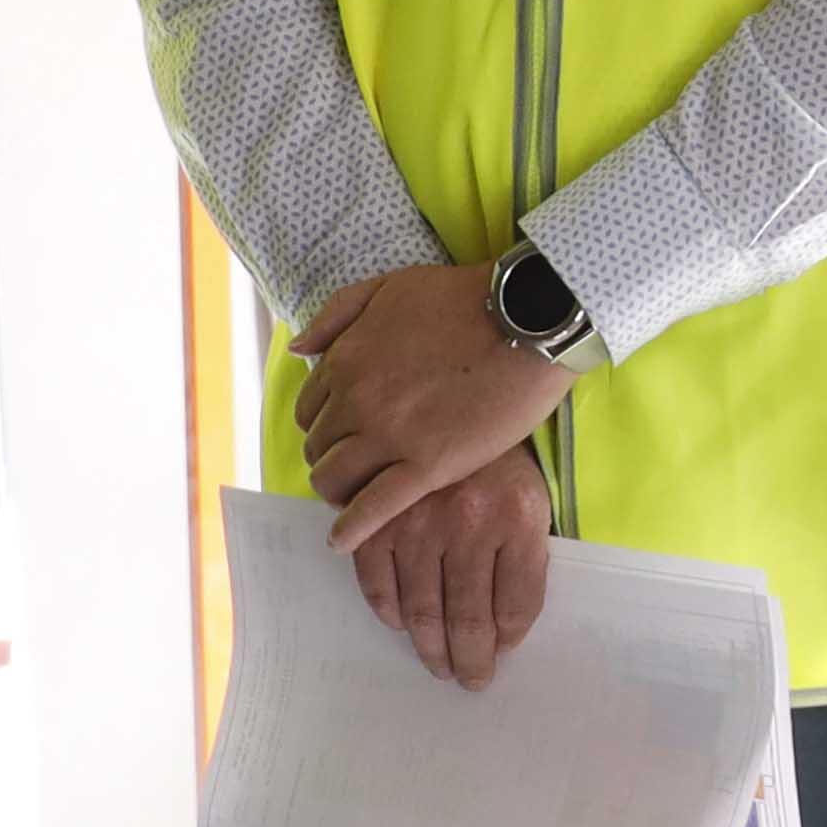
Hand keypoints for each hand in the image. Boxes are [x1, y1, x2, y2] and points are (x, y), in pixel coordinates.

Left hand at [298, 261, 576, 555]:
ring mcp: (390, 436)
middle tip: (356, 466)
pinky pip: (373, 508)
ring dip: (338, 491)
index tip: (344, 434)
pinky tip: (344, 540)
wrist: (528, 320)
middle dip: (332, 458)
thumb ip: (337, 314)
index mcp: (346, 361)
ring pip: (335, 480)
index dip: (325, 425)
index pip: (310, 410)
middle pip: (319, 448)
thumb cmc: (464, 298)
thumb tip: (298, 349)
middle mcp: (356, 401)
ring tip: (355, 498)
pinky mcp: (427, 466)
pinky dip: (352, 529)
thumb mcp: (389, 285)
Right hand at [347, 449, 552, 689]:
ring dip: (430, 647)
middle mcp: (467, 524)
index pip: (514, 606)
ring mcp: (417, 522)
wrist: (455, 403)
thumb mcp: (530, 504)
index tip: (496, 660)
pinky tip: (401, 624)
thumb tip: (504, 632)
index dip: (504, 643)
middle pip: (467, 618)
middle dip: (468, 659)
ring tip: (439, 665)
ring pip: (422, 610)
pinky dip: (389, 611)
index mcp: (516, 520)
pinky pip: (377, 583)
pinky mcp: (376, 519)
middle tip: (468, 679)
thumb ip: (524, 564)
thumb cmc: (498, 463)